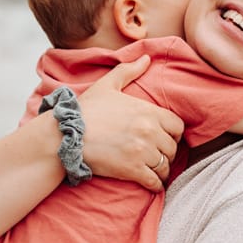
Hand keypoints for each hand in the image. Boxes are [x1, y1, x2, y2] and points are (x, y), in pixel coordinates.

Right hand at [81, 55, 182, 189]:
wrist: (65, 135)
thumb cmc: (85, 110)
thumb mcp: (107, 85)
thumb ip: (129, 71)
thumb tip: (147, 58)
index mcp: (148, 111)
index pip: (177, 126)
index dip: (172, 133)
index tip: (163, 137)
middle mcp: (149, 131)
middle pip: (172, 148)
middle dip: (166, 152)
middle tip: (157, 156)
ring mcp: (142, 152)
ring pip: (165, 166)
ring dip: (161, 169)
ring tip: (153, 170)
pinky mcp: (132, 170)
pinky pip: (155, 181)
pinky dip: (155, 184)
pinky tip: (150, 183)